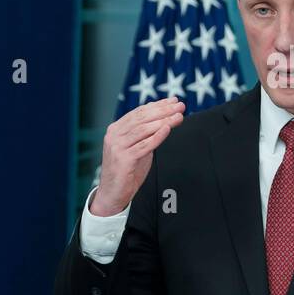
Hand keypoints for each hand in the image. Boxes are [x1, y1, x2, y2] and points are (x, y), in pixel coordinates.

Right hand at [89, 97, 184, 215]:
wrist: (113, 194)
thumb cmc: (127, 170)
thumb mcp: (137, 147)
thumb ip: (146, 133)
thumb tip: (162, 117)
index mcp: (116, 129)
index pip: (139, 112)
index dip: (158, 105)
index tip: (174, 101)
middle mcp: (114, 135)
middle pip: (142, 118)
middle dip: (163, 110)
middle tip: (180, 106)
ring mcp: (117, 147)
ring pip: (143, 130)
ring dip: (163, 121)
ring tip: (179, 116)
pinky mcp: (123, 160)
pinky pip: (143, 146)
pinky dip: (156, 136)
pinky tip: (167, 129)